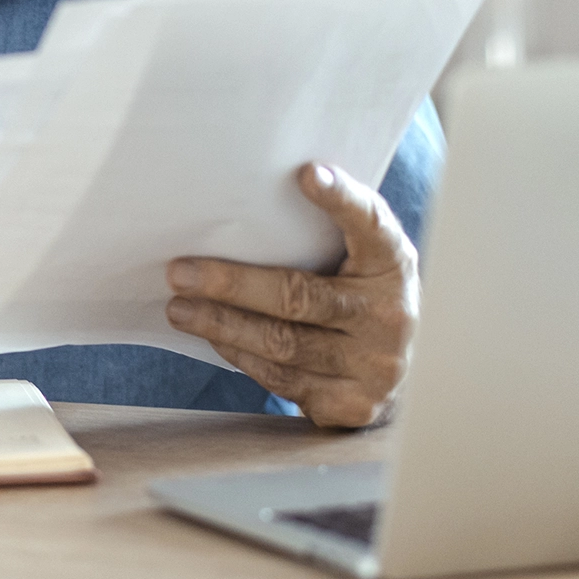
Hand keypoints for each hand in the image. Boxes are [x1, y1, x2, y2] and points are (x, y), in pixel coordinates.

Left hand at [165, 162, 419, 428]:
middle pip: (300, 296)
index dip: (342, 199)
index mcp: (393, 264)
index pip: (372, 224)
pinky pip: (282, 379)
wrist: (399, 375)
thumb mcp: (362, 259)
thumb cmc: (360, 296)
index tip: (307, 174)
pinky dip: (241, 354)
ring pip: (282, 343)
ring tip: (179, 308)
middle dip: (232, 284)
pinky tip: (214, 336)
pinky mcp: (352, 405)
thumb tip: (248, 197)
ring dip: (221, 324)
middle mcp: (389, 316)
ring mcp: (373, 366)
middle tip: (180, 272)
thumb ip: (329, 231)